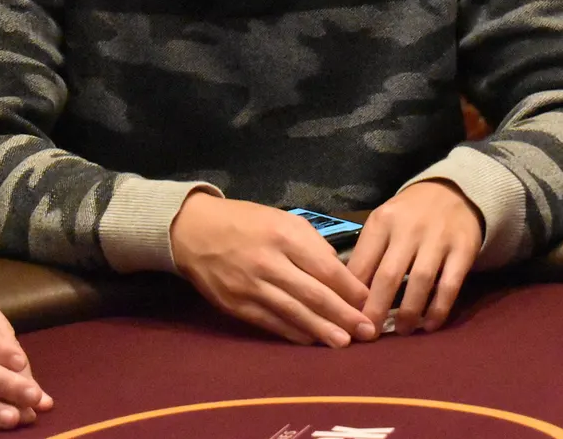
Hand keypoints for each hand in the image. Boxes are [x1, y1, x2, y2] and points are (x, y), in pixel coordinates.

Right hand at [170, 194, 374, 347]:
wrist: (193, 230)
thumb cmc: (245, 222)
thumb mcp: (282, 219)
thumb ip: (311, 244)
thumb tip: (339, 272)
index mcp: (284, 235)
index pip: (325, 267)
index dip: (349, 288)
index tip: (368, 301)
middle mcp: (268, 261)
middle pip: (313, 293)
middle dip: (343, 315)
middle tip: (367, 331)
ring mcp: (250, 285)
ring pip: (293, 312)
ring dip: (321, 330)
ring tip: (344, 342)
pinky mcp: (236, 304)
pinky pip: (270, 322)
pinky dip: (292, 333)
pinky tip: (310, 340)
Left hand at [346, 180, 481, 335]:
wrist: (454, 192)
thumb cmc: (409, 215)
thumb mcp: (383, 223)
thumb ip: (368, 253)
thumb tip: (349, 296)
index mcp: (382, 222)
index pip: (362, 263)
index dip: (353, 295)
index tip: (348, 319)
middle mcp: (409, 228)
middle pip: (388, 275)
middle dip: (377, 309)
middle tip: (369, 335)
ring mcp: (438, 238)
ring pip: (420, 281)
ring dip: (409, 312)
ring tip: (401, 332)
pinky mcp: (463, 249)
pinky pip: (450, 285)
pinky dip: (439, 308)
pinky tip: (430, 325)